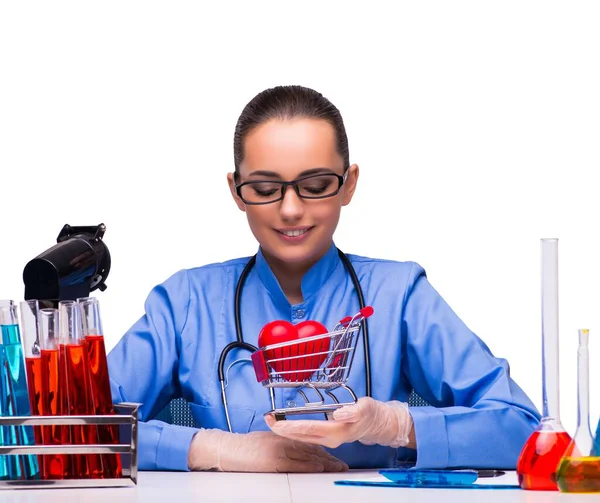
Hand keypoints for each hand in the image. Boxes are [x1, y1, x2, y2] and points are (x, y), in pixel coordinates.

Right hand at [188, 429, 348, 472]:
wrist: (231, 449)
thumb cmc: (244, 445)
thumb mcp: (266, 438)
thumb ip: (280, 440)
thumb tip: (291, 447)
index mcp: (284, 435)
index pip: (308, 443)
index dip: (323, 450)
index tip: (334, 456)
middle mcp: (285, 442)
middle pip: (312, 451)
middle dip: (329, 459)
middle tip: (342, 465)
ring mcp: (282, 452)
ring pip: (308, 458)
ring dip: (325, 464)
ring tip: (337, 468)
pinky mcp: (276, 462)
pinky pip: (298, 465)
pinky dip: (311, 466)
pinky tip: (321, 468)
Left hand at [266, 397, 413, 448]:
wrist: (376, 423)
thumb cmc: (370, 413)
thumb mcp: (365, 407)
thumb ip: (352, 412)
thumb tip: (337, 415)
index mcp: (336, 431)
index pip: (308, 429)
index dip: (291, 426)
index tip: (277, 423)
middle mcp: (329, 438)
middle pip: (301, 435)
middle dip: (282, 429)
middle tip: (267, 419)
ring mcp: (327, 439)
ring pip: (302, 437)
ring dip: (286, 430)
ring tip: (272, 421)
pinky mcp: (326, 436)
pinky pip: (307, 436)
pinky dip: (295, 430)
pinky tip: (287, 425)